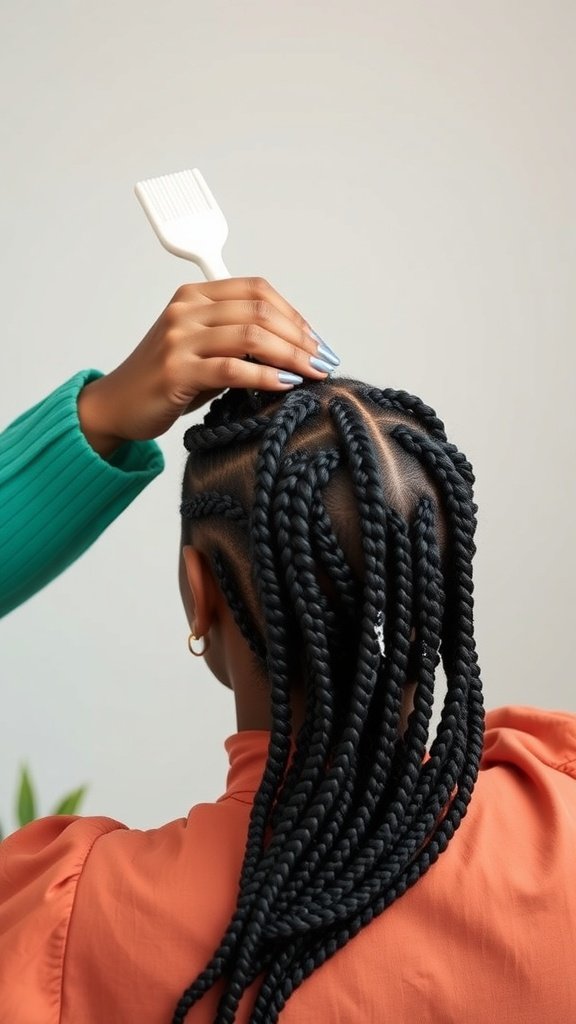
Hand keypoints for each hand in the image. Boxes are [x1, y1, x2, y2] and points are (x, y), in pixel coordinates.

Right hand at [77, 277, 339, 456]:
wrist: (117, 406)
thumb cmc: (165, 380)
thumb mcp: (204, 350)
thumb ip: (240, 340)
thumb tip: (296, 349)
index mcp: (194, 296)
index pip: (257, 291)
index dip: (294, 314)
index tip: (317, 342)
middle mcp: (186, 310)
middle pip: (259, 311)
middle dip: (300, 338)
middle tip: (323, 361)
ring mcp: (179, 338)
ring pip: (251, 336)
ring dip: (290, 356)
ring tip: (312, 374)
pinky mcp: (177, 370)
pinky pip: (232, 369)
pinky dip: (265, 377)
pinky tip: (284, 385)